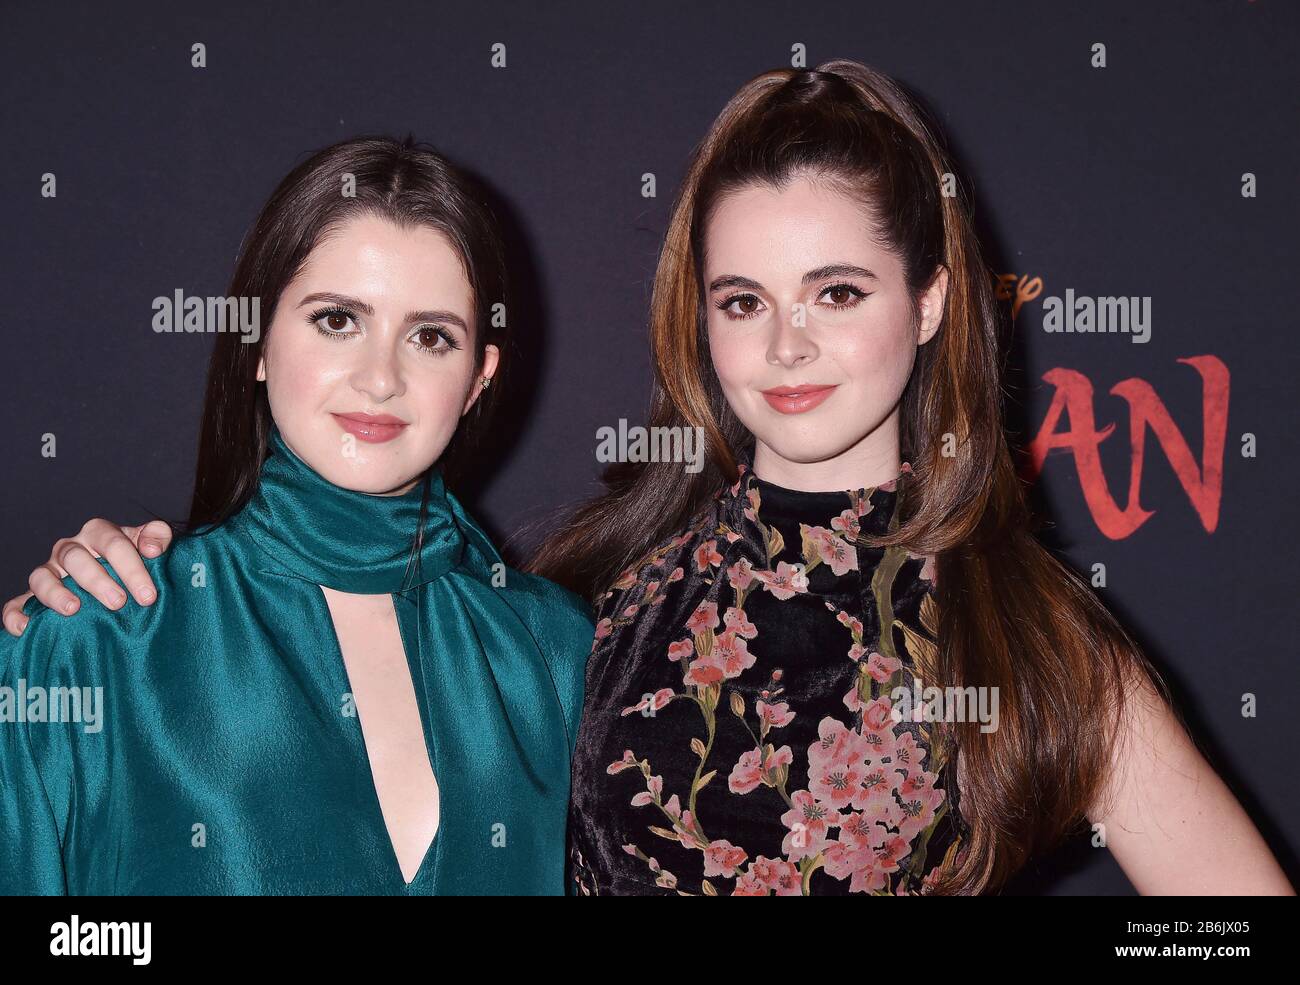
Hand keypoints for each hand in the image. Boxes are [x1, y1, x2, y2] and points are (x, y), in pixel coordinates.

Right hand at [2, 519, 173, 636]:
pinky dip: (17, 614)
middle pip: (77, 558)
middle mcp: (70, 549)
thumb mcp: (148, 545)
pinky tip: (27, 628)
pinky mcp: (31, 596)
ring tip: (74, 610)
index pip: (113, 543)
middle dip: (98, 581)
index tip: (148, 595)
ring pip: (42, 577)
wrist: (115, 582)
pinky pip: (16, 603)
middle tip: (118, 603)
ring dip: (56, 593)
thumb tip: (153, 548)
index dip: (132, 568)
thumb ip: (157, 537)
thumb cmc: (132, 563)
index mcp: (98, 534)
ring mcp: (49, 572)